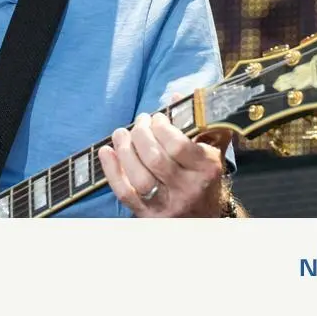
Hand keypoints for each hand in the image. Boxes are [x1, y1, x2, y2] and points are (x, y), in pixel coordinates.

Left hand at [97, 110, 226, 216]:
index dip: (161, 127)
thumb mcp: (210, 150)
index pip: (177, 145)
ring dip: (125, 150)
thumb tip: (173, 96)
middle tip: (139, 122)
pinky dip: (111, 171)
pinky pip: (125, 193)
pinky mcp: (148, 216)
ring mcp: (167, 205)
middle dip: (141, 134)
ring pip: (139, 177)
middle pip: (155, 158)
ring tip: (121, 134)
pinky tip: (106, 151)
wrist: (204, 219)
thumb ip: (197, 123)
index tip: (156, 117)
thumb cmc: (204, 178)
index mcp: (206, 170)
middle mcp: (187, 189)